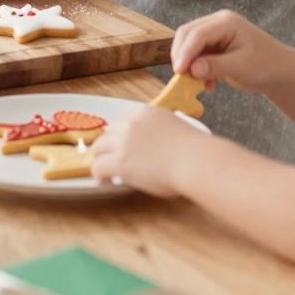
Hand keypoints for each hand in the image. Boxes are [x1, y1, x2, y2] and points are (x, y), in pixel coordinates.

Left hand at [90, 107, 204, 197]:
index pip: (122, 121)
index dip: (119, 135)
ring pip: (98, 149)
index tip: (120, 145)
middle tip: (110, 158)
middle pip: (107, 133)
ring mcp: (123, 142)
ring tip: (104, 172)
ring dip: (100, 159)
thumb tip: (152, 146)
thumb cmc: (194, 151)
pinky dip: (99, 175)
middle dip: (108, 146)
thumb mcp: (174, 128)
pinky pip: (98, 167)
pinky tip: (104, 181)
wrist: (196, 161)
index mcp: (145, 112)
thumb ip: (157, 131)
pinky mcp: (120, 162)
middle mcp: (130, 123)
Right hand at [170, 8, 287, 98]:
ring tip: (195, 83)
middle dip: (182, 55)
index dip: (186, 52)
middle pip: (188, 34)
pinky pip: (196, 55)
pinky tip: (207, 85)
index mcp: (226, 22)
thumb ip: (216, 66)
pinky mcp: (213, 45)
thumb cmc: (266, 65)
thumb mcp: (241, 67)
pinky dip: (196, 69)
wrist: (279, 71)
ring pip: (189, 45)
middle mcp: (217, 23)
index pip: (198, 34)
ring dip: (188, 64)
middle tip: (180, 77)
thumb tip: (192, 69)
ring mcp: (214, 33)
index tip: (179, 71)